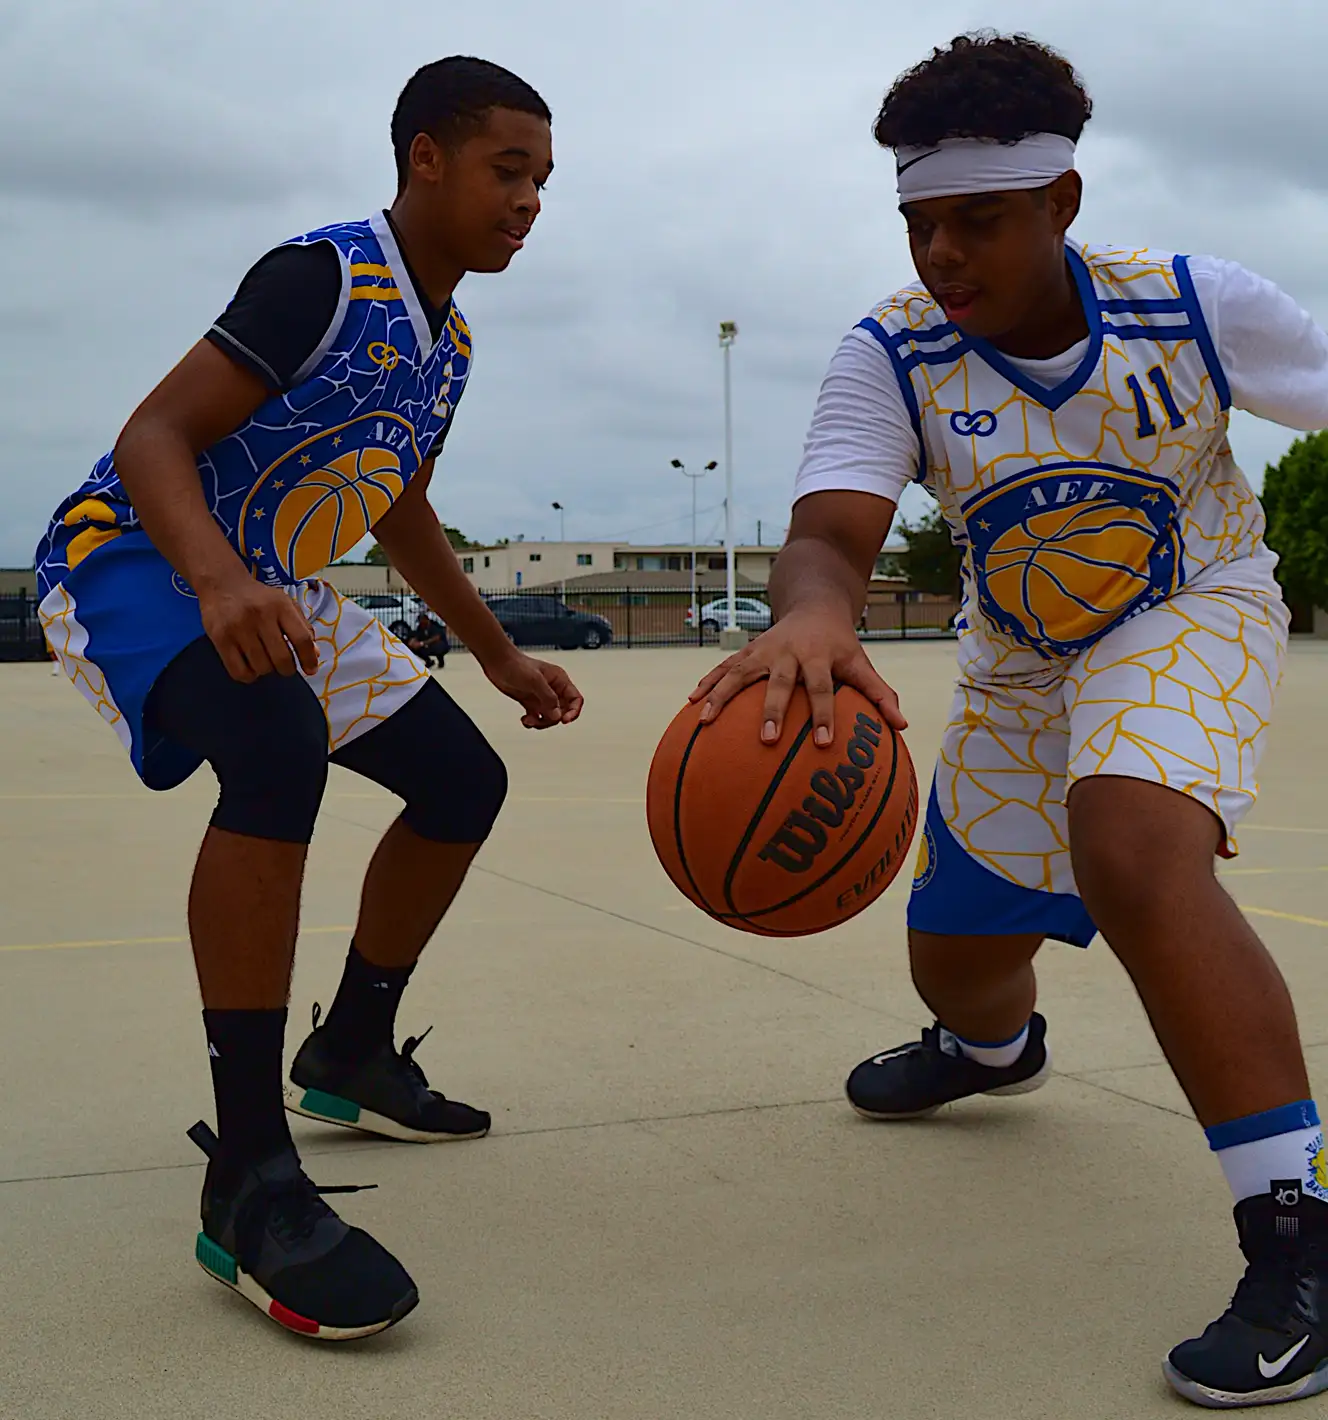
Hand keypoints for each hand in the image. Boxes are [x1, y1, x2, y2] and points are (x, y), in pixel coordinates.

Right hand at [197, 573, 318, 682]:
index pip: (302, 639)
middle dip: (287, 669)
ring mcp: (238, 627)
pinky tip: (250, 666)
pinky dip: (249, 675)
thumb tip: (314, 655)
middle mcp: (260, 615)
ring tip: (264, 660)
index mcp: (281, 605)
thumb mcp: (285, 604)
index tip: (310, 670)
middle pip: (282, 658)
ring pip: (262, 667)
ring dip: (267, 670)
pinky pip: (239, 671)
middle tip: (284, 665)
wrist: (221, 584)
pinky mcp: (220, 638)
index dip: (309, 659)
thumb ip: (302, 627)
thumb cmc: (259, 598)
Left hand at [483, 648, 583, 728]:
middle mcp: (552, 689)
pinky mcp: (530, 702)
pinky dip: (532, 722)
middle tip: (541, 719)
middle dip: (553, 719)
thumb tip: (557, 715)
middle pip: (563, 711)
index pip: (575, 698)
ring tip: (529, 721)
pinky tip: (525, 720)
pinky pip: (537, 717)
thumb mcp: (535, 680)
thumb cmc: (516, 664)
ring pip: (550, 717)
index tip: (564, 720)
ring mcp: (541, 696)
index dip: (573, 711)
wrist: (497, 662)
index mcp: (559, 680)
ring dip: (541, 722)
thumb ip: (548, 698)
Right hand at [689, 608, 904, 743]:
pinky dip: (707, 684)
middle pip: (778, 683)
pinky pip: (723, 669)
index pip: (822, 688)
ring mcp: (763, 650)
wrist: (813, 603)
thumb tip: (902, 728)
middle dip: (772, 710)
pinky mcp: (746, 652)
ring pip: (739, 673)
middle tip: (767, 739)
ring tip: (704, 721)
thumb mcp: (861, 663)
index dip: (824, 715)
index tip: (825, 743)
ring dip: (721, 696)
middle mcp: (787, 652)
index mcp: (818, 656)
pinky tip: (691, 704)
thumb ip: (880, 694)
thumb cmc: (840, 644)